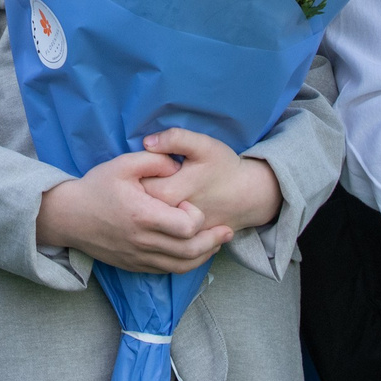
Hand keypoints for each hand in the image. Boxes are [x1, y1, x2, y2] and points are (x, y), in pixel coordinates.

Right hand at [37, 151, 230, 274]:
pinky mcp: (135, 265)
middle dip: (213, 241)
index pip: (187, 227)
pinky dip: (186, 264)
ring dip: (204, 256)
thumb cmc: (96, 188)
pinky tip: (195, 253)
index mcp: (143, 216)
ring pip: (181, 266)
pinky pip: (167, 270)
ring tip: (217, 244)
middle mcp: (143, 241)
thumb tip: (179, 164)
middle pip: (190, 251)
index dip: (197, 216)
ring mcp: (138, 257)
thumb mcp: (122, 165)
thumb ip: (155, 160)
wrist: (68, 216)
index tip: (188, 204)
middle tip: (226, 231)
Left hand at [138, 129, 280, 233]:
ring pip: (145, 218)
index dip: (136, 172)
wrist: (248, 197)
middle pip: (135, 202)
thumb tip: (147, 142)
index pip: (133, 183)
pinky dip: (154, 221)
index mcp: (167, 192)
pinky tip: (164, 209)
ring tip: (157, 193)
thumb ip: (175, 139)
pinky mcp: (179, 241)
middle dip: (137, 190)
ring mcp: (172, 233)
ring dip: (145, 206)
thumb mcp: (203, 146)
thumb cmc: (224, 168)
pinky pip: (156, 231)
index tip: (146, 166)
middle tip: (151, 178)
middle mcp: (166, 218)